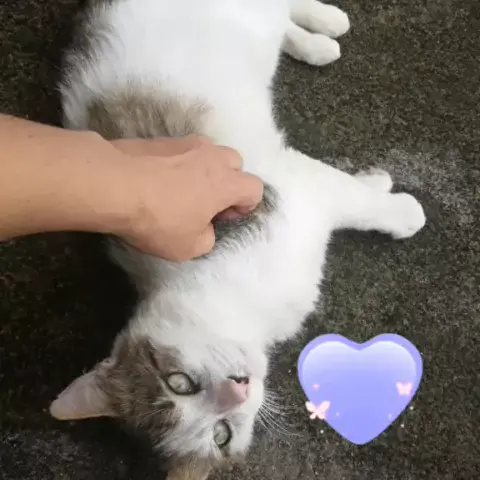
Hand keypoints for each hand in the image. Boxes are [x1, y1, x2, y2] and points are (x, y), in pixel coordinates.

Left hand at [111, 136, 263, 260]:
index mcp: (226, 182)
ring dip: (204, 169)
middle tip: (207, 202)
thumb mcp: (188, 247)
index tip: (225, 218)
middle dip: (228, 182)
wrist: (113, 184)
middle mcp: (211, 156)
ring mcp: (185, 142)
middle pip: (235, 163)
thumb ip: (207, 238)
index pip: (254, 188)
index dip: (246, 205)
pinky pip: (181, 151)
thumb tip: (205, 228)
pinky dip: (179, 163)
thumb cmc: (158, 219)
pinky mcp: (160, 139)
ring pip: (208, 152)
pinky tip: (159, 180)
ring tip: (183, 188)